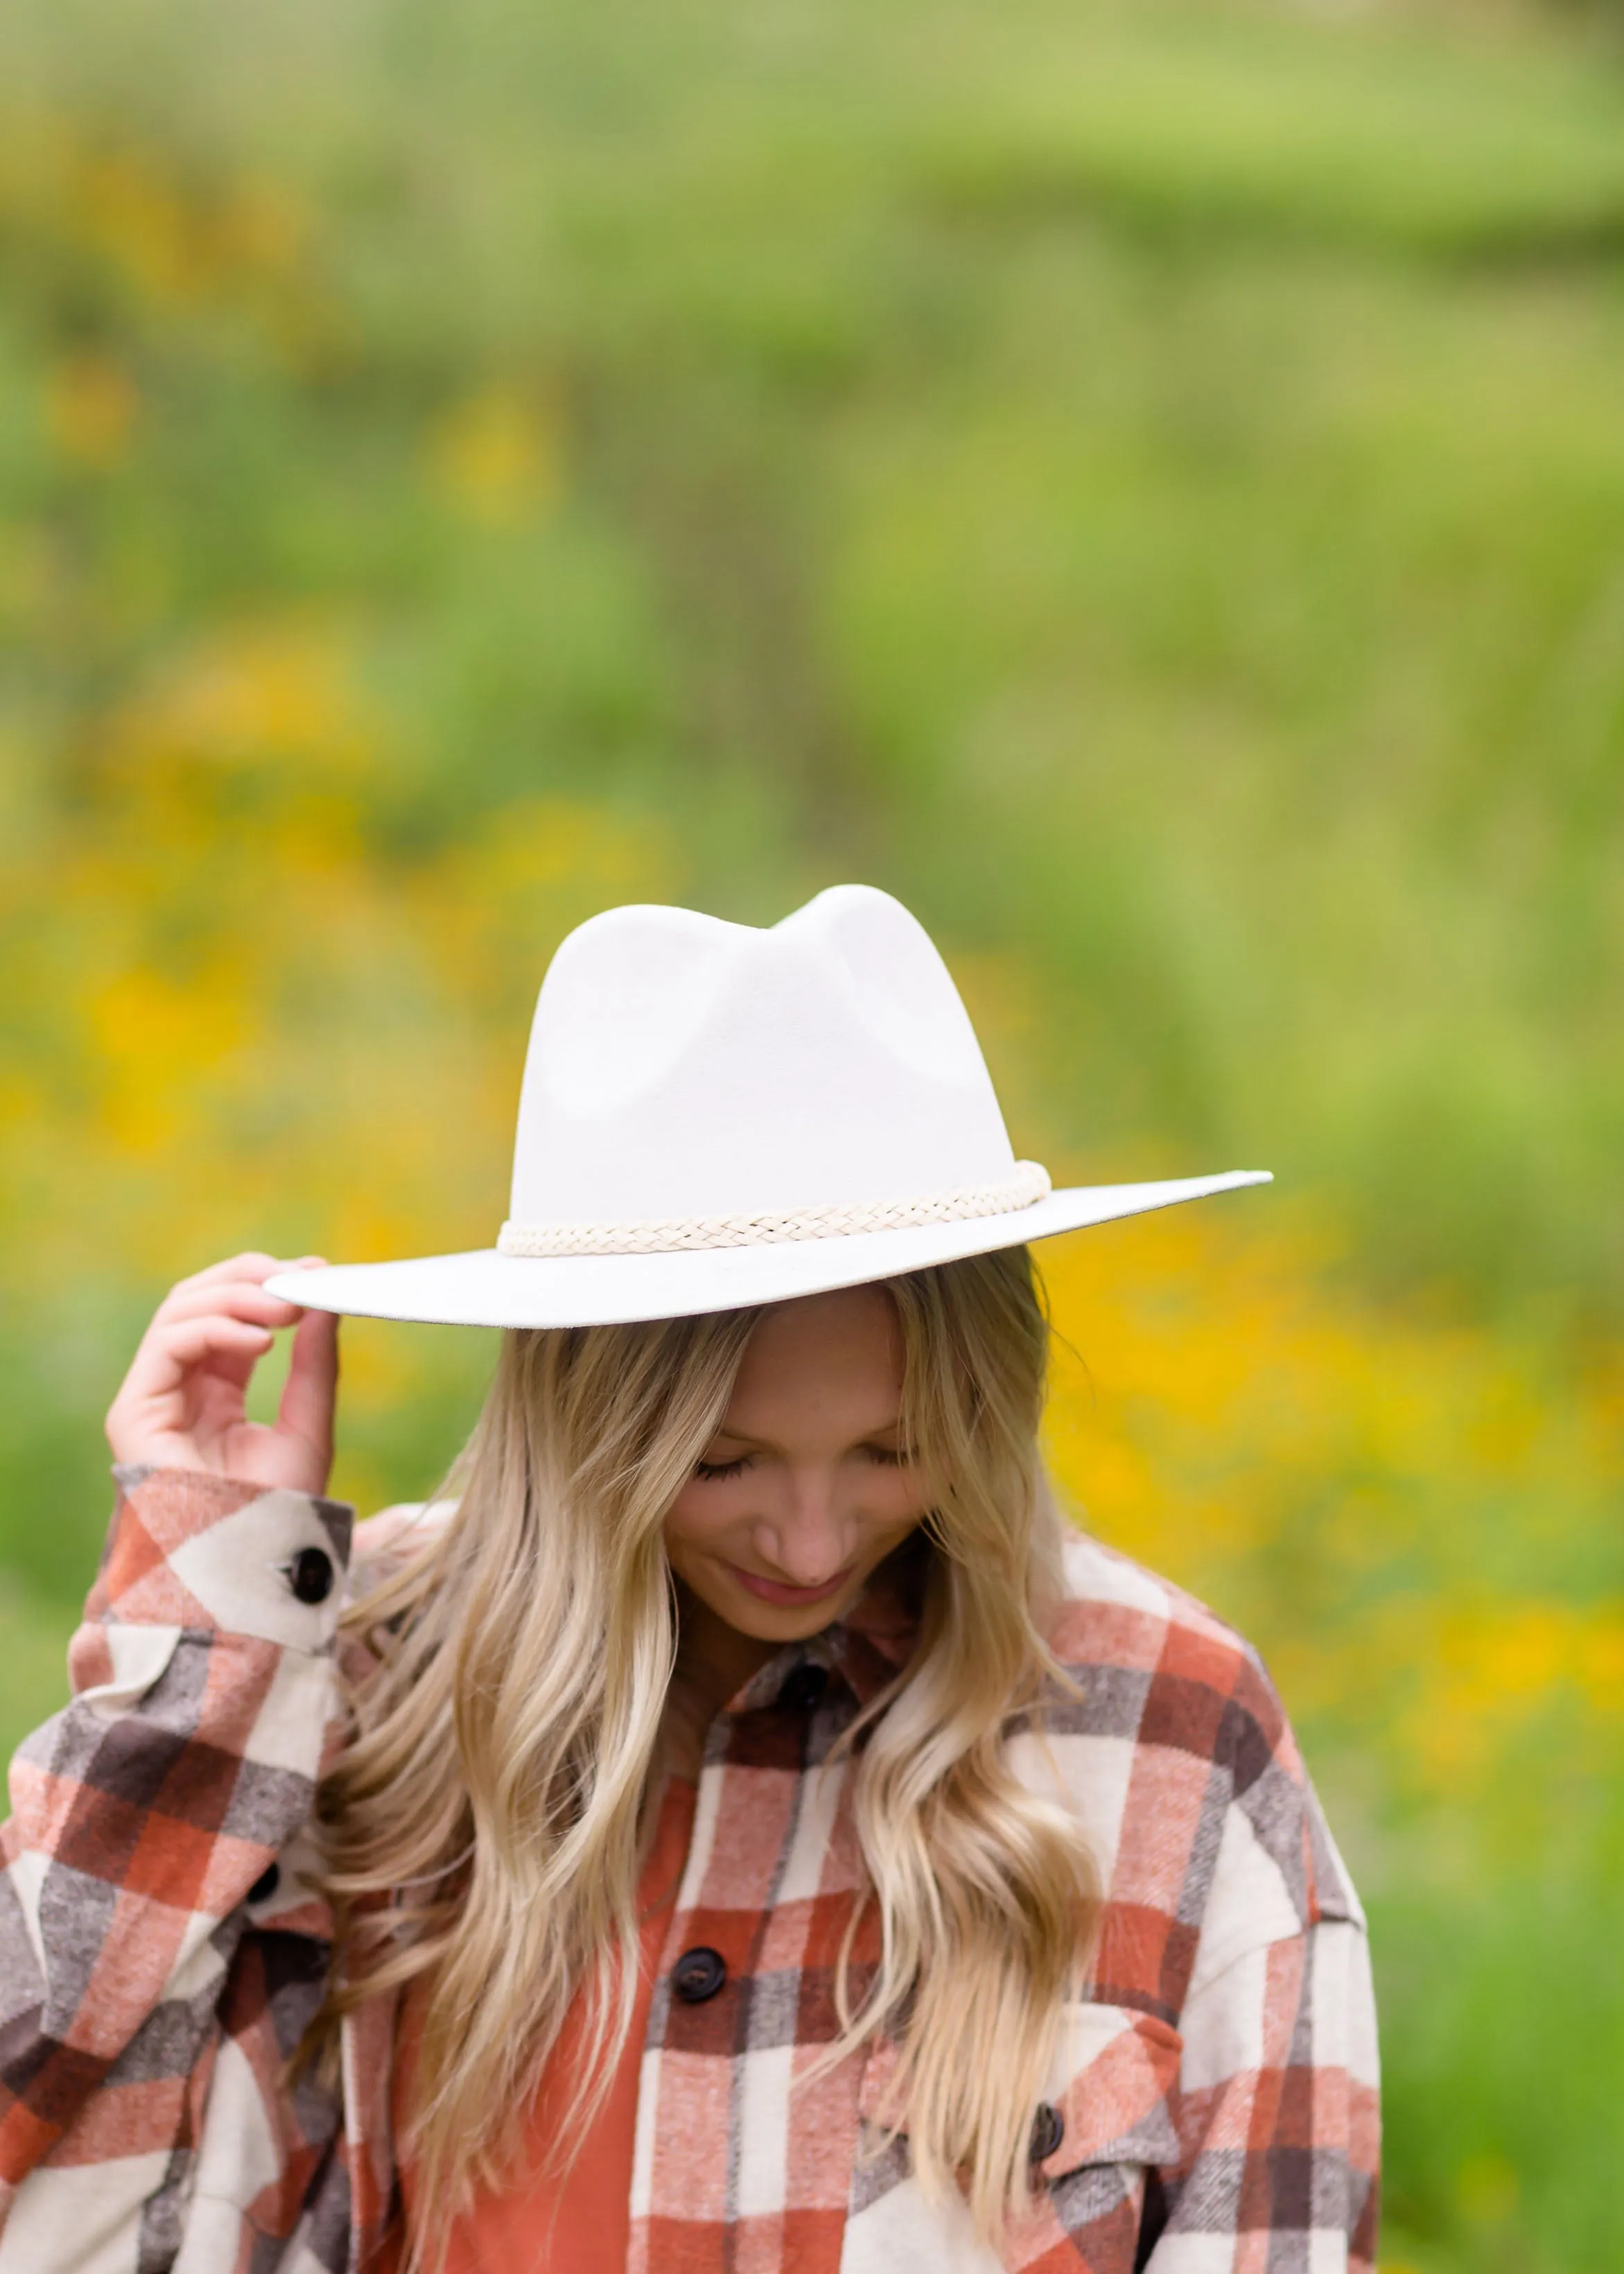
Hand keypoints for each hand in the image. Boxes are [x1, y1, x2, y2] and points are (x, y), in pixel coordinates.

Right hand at [105, 1254, 338, 1496]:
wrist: (251, 1572)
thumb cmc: (278, 1515)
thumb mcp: (310, 1427)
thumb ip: (315, 1366)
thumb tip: (327, 1300)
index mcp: (218, 1391)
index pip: (232, 1313)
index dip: (271, 1284)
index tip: (319, 1272)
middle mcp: (181, 1389)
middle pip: (198, 1299)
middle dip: (251, 1277)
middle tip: (302, 1275)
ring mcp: (153, 1399)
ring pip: (179, 1311)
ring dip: (237, 1296)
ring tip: (288, 1307)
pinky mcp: (133, 1414)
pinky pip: (168, 1345)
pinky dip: (215, 1327)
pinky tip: (261, 1338)